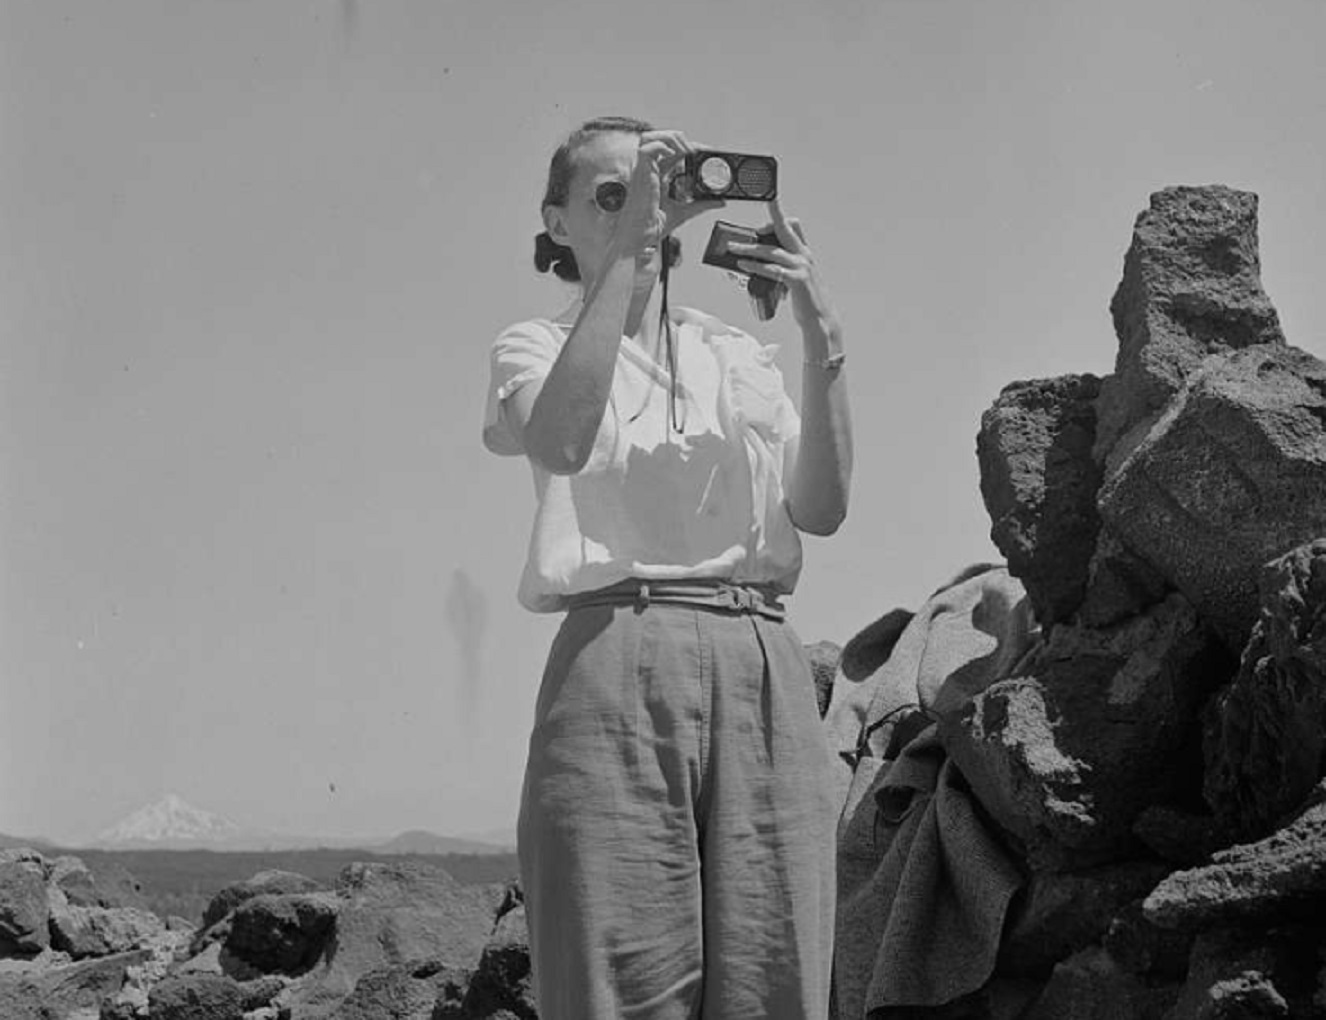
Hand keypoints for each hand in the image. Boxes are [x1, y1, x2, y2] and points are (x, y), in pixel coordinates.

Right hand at [615, 131, 723, 253]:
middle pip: (659, 138)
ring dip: (670, 138)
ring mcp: (643, 170)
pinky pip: (646, 149)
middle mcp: (649, 169)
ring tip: (686, 150)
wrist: (641, 236)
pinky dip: (661, 146)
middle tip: (696, 151)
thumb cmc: (653, 226)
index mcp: (657, 175)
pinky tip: (674, 155)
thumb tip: (720, 202)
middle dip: (679, 138)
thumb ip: (702, 205)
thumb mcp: (684, 211)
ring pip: (650, 137)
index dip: (687, 146)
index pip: (671, 151)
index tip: (705, 152)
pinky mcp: (640, 173)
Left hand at [728, 199, 841, 334]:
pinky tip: (743, 266)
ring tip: (733, 248)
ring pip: (771, 251)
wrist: (820, 321)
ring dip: (749, 248)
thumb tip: (757, 265)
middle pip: (785, 229)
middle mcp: (804, 256)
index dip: (780, 215)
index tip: (770, 204)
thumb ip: (781, 269)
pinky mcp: (796, 281)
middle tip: (763, 203)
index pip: (794, 226)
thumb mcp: (795, 280)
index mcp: (803, 254)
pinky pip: (771, 270)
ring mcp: (801, 268)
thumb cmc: (805, 301)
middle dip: (773, 214)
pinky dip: (755, 266)